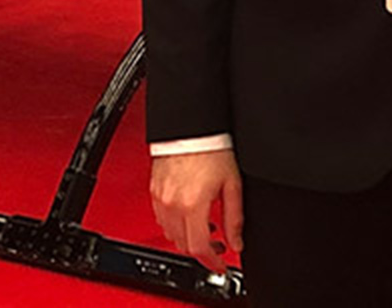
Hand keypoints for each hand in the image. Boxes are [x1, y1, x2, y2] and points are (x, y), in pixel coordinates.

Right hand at [150, 149, 244, 272]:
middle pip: (183, 244)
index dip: (212, 262)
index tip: (221, 265)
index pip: (199, 248)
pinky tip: (188, 216)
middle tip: (217, 245)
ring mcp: (160, 198)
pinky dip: (174, 225)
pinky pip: (161, 219)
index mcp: (192, 205)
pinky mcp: (154, 191)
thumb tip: (237, 241)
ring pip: (170, 234)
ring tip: (205, 228)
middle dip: (202, 250)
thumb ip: (235, 217)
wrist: (190, 126)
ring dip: (187, 238)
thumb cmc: (211, 147)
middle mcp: (172, 204)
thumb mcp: (232, 184)